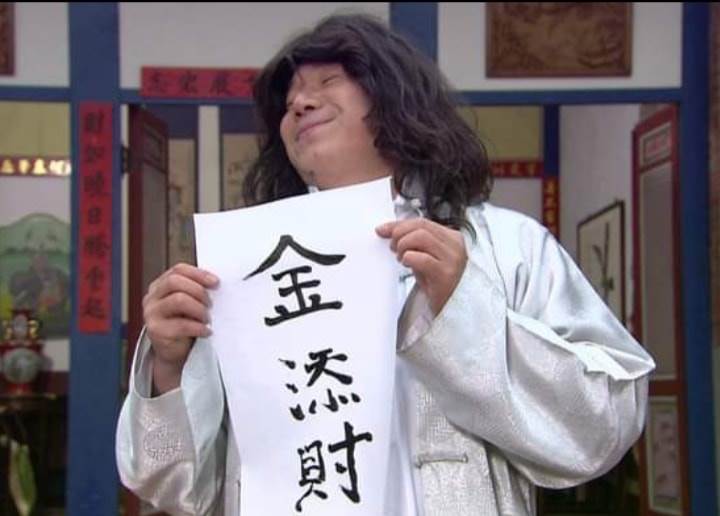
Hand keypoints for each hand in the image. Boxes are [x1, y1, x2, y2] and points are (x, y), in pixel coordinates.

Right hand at [143, 263, 218, 392]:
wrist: (174, 352)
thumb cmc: (184, 324)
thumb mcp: (188, 304)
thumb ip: (195, 291)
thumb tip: (216, 284)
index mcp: (160, 286)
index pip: (178, 270)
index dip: (199, 274)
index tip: (215, 282)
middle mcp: (152, 297)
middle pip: (175, 282)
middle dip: (198, 291)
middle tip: (211, 304)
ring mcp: (151, 314)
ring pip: (178, 300)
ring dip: (199, 309)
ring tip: (207, 318)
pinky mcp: (156, 331)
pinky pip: (181, 325)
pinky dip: (199, 327)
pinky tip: (206, 331)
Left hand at [376, 218, 466, 314]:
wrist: (452, 308)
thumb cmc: (439, 282)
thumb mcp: (427, 257)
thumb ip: (415, 242)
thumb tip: (389, 230)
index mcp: (452, 237)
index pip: (422, 222)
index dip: (399, 224)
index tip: (383, 229)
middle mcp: (455, 245)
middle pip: (421, 226)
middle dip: (399, 234)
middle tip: (392, 247)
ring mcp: (452, 258)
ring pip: (421, 237)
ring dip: (404, 245)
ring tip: (401, 258)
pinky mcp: (446, 274)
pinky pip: (422, 258)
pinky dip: (409, 258)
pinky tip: (407, 264)